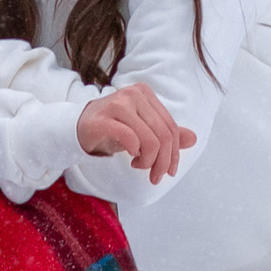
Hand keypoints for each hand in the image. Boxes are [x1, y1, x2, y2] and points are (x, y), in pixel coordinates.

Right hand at [76, 81, 197, 181]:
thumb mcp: (142, 131)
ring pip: (150, 139)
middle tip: (154, 176)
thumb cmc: (113, 128)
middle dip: (162, 162)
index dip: (174, 154)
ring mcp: (118, 104)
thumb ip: (165, 134)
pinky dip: (134, 152)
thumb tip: (193, 139)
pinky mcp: (103, 118)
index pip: (171, 128)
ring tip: (138, 165)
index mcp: (146, 94)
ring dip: (148, 161)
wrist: (77, 127)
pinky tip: (130, 156)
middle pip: (163, 135)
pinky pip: (130, 138)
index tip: (168, 172)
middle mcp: (134, 94)